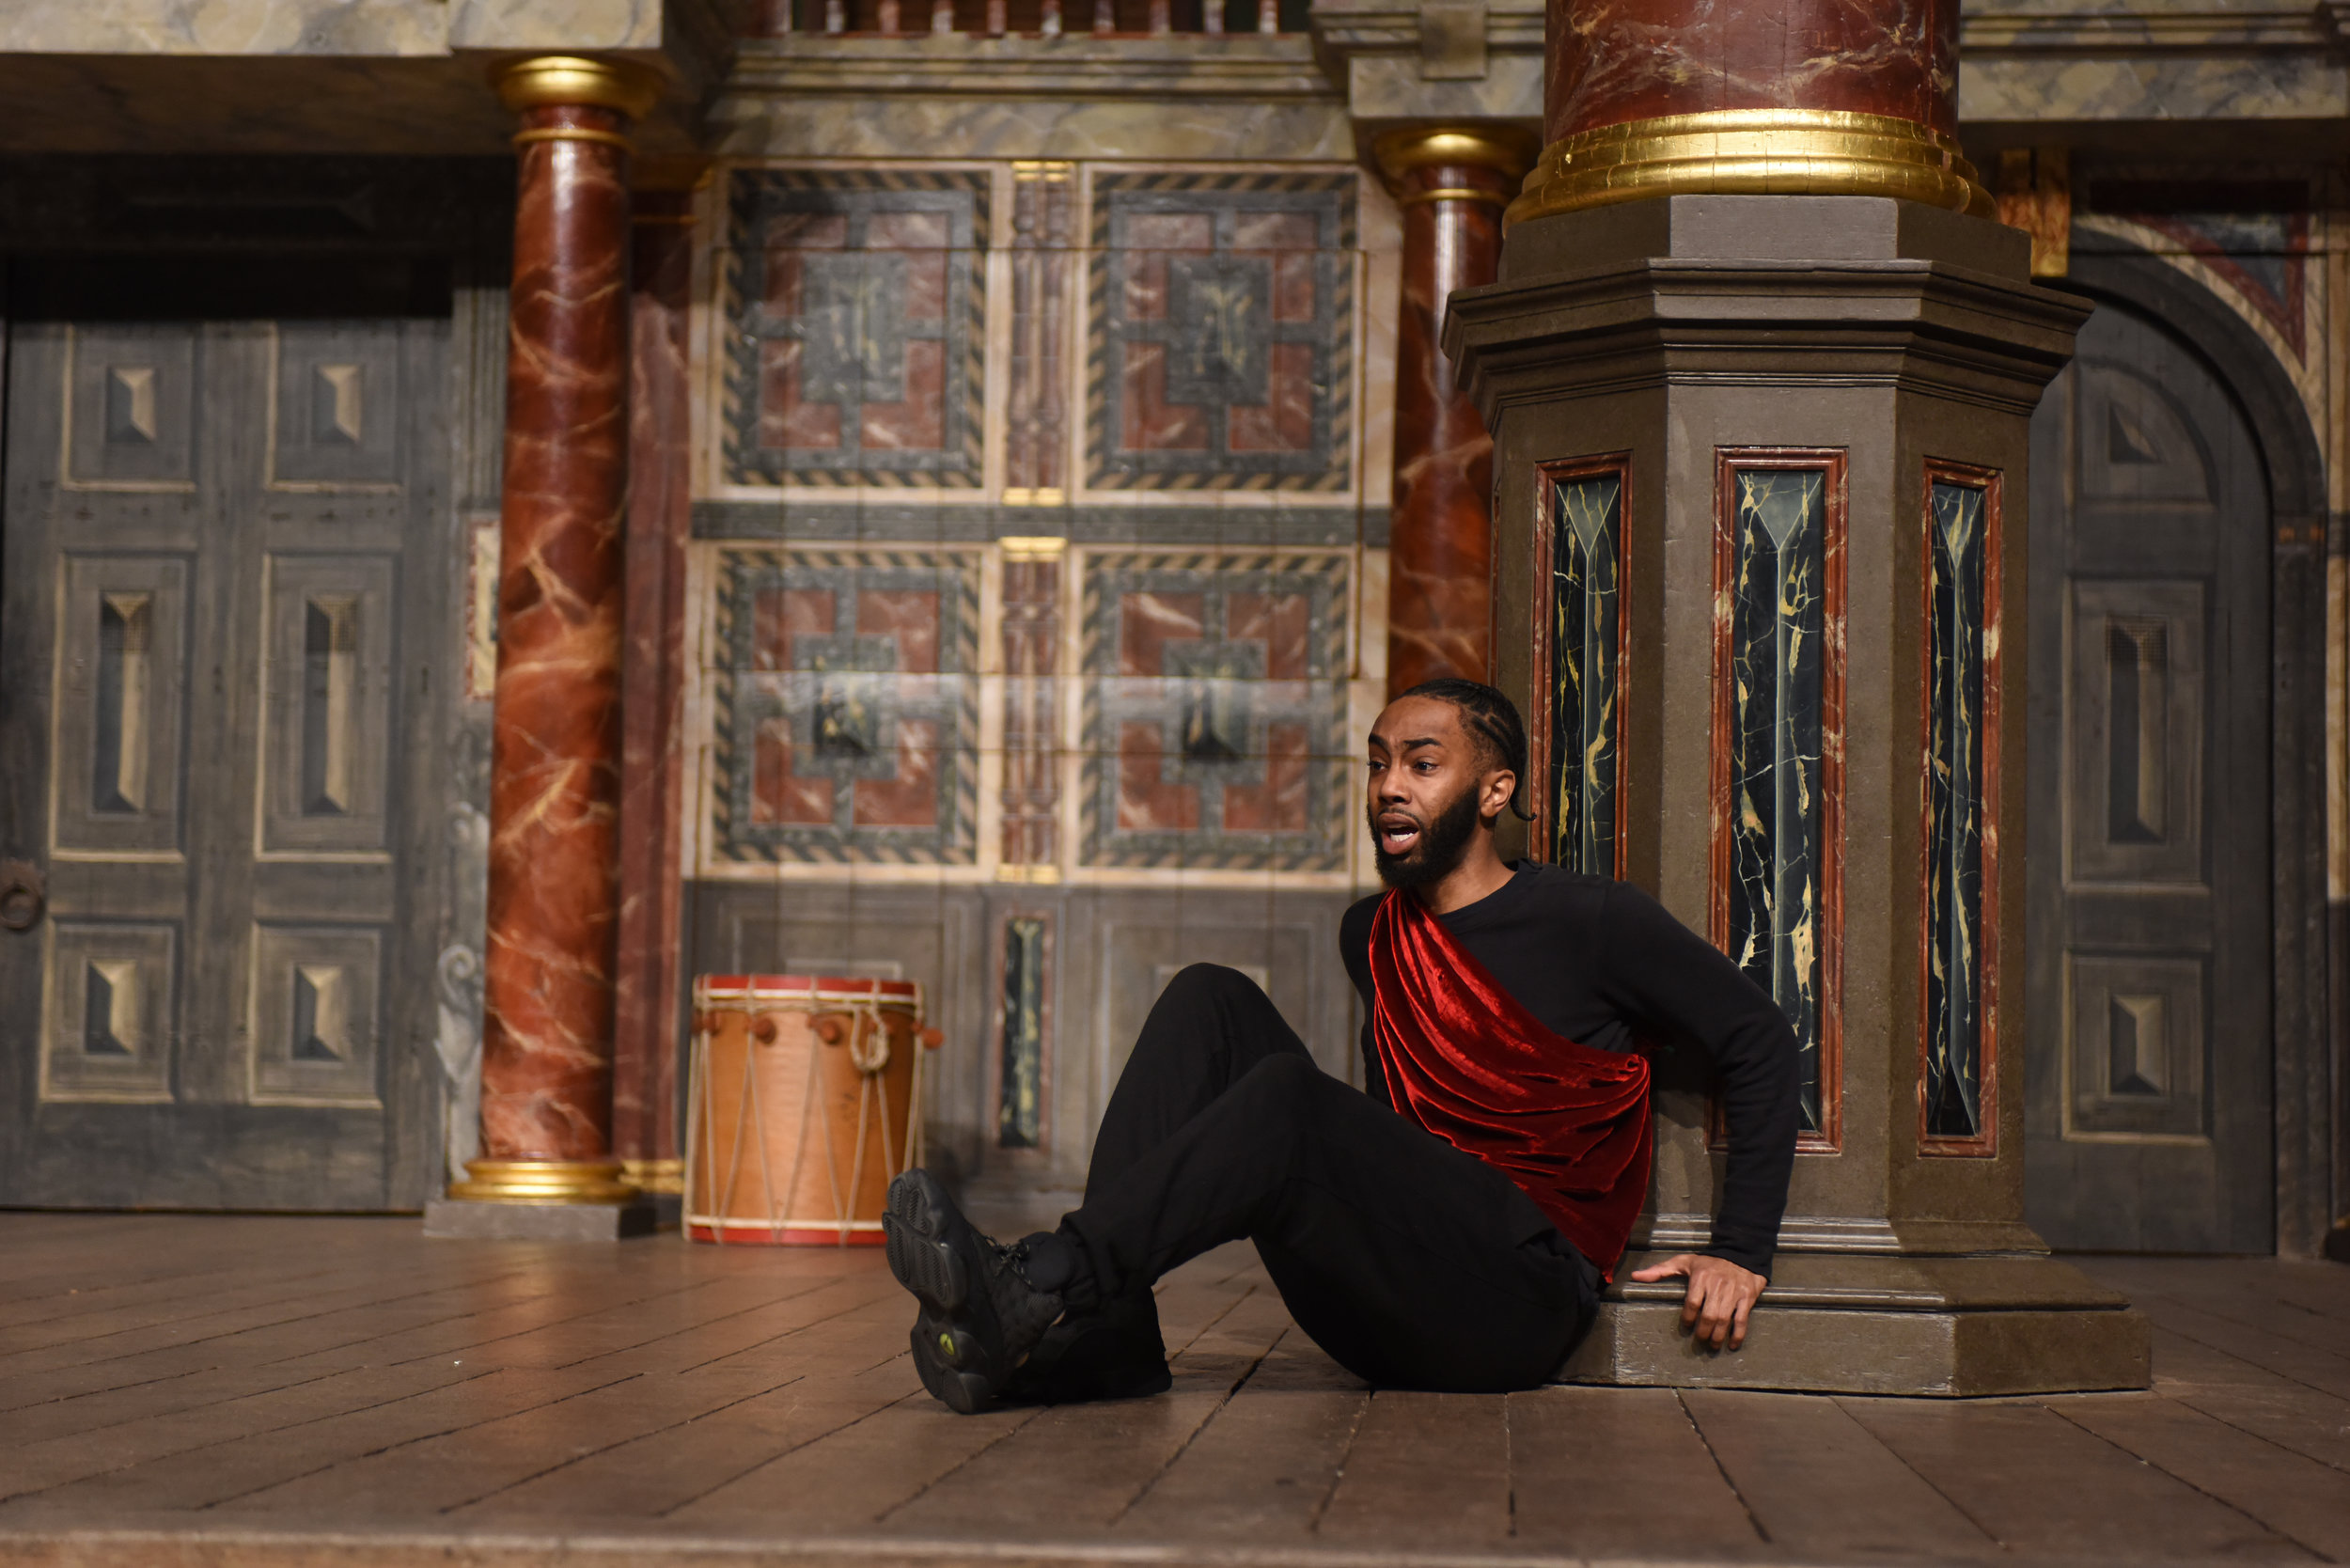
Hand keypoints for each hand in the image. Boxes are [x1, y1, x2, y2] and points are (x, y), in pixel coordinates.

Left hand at [1627, 1253, 1765, 1349]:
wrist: (1741, 1253)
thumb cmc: (1710, 1261)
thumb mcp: (1684, 1262)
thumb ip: (1660, 1270)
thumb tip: (1636, 1276)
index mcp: (1701, 1277)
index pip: (1692, 1303)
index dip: (1687, 1319)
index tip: (1685, 1327)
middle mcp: (1717, 1286)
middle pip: (1708, 1315)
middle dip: (1703, 1332)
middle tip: (1699, 1340)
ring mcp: (1733, 1293)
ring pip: (1724, 1320)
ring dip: (1718, 1337)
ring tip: (1712, 1345)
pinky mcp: (1747, 1298)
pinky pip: (1742, 1320)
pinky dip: (1737, 1335)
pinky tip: (1732, 1345)